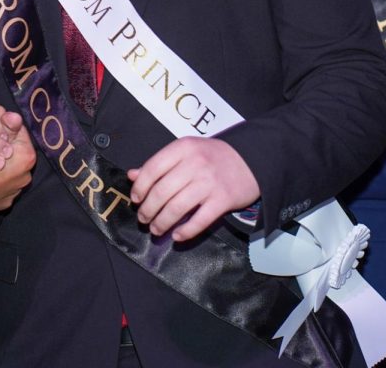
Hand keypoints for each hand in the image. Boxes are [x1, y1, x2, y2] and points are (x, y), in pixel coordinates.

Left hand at [126, 137, 259, 241]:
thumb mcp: (186, 152)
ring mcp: (210, 182)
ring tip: (156, 229)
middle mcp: (195, 164)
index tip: (136, 199)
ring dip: (162, 222)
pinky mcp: (223, 199)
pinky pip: (199, 220)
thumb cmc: (214, 157)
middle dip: (148, 210)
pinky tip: (177, 236)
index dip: (140, 187)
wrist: (253, 159)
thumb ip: (160, 163)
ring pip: (177, 208)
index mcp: (183, 148)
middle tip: (144, 219)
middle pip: (162, 191)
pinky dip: (186, 231)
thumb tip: (132, 176)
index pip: (152, 168)